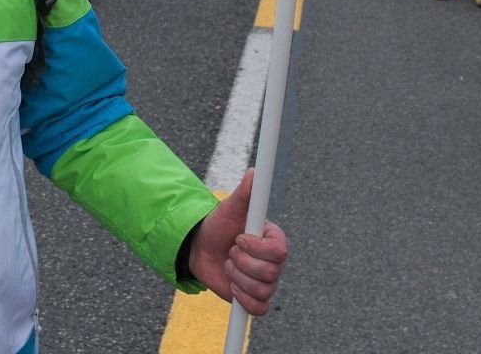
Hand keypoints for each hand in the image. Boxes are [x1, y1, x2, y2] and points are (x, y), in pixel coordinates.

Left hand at [187, 170, 288, 315]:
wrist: (201, 248)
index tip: (238, 238)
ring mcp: (267, 282)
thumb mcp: (230, 207)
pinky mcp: (256, 299)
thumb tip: (254, 172)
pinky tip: (232, 284)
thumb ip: (245, 192)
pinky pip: (259, 308)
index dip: (256, 248)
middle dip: (241, 262)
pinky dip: (242, 299)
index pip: (279, 251)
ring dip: (236, 277)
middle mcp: (275, 262)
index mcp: (274, 240)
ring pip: (262, 290)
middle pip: (270, 273)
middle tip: (230, 251)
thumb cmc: (218, 225)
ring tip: (228, 264)